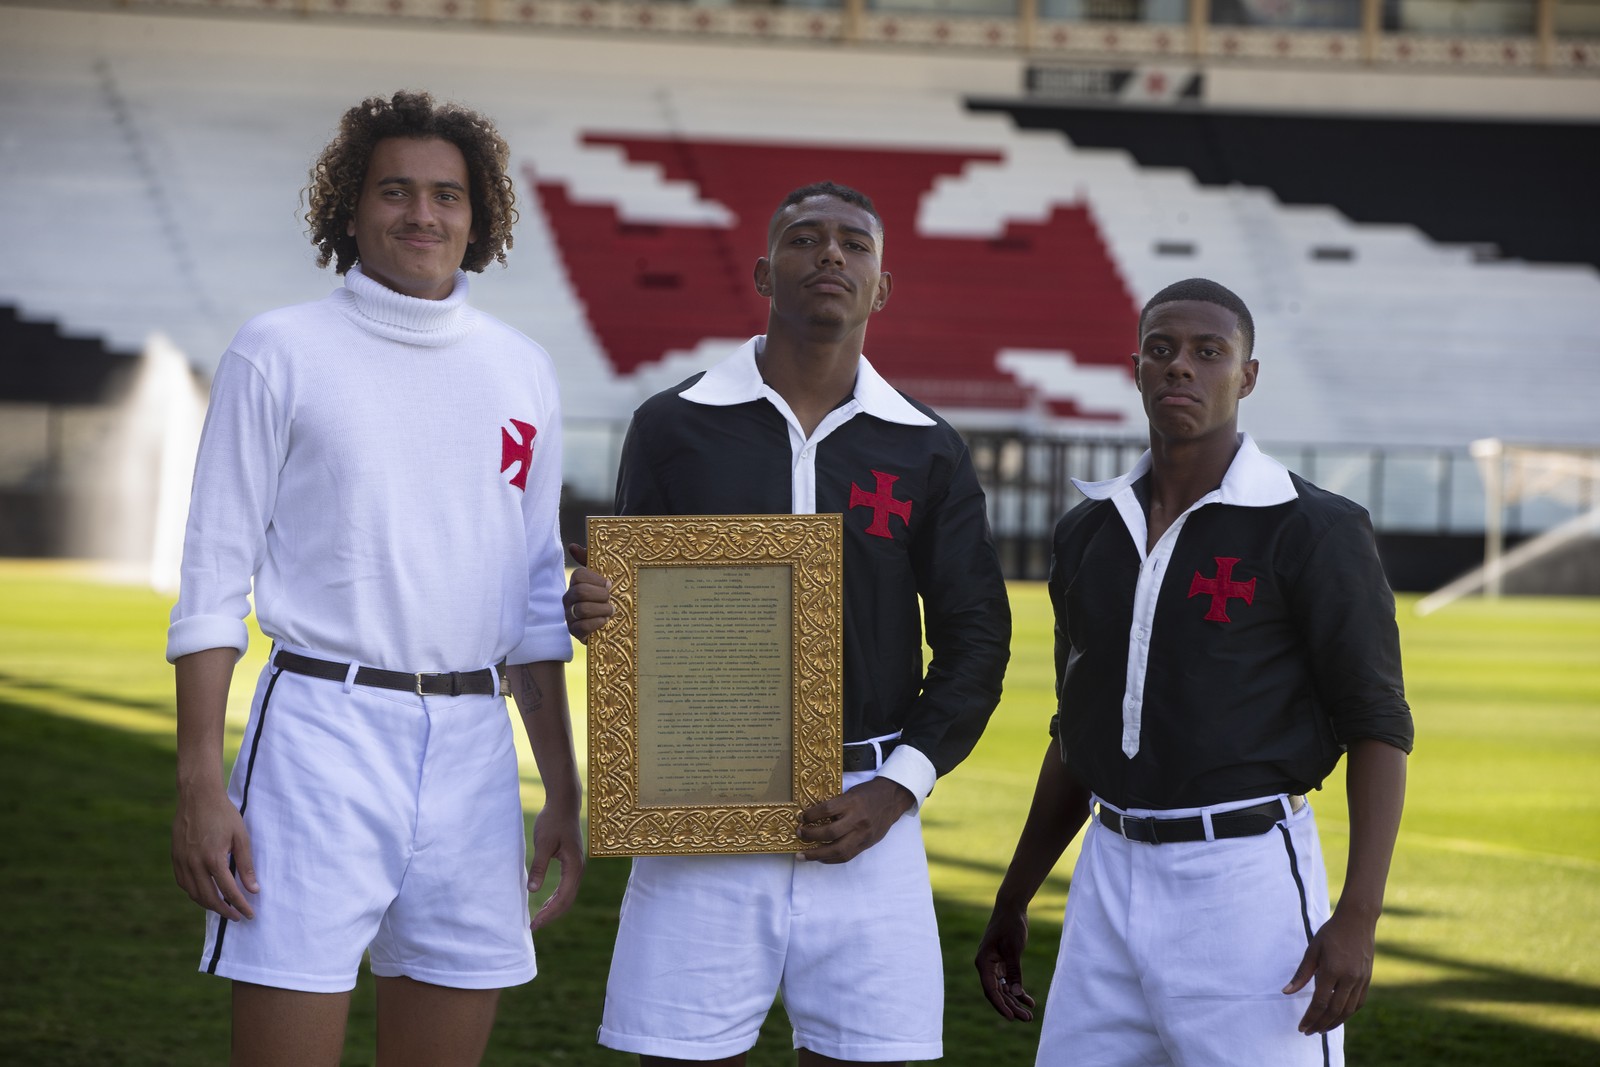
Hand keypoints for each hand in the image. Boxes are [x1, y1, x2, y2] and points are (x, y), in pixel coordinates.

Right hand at [171, 788, 257, 920]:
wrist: (198, 797)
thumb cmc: (223, 814)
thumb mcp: (241, 837)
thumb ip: (246, 865)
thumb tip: (253, 889)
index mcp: (213, 858)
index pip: (228, 891)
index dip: (240, 905)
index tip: (249, 914)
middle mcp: (194, 863)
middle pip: (209, 897)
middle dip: (223, 910)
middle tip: (236, 916)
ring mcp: (182, 861)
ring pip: (193, 893)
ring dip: (208, 904)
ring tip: (222, 907)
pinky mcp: (175, 858)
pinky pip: (183, 883)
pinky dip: (194, 893)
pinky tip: (205, 893)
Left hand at [527, 798, 584, 930]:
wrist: (564, 804)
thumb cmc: (553, 821)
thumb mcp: (543, 843)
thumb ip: (540, 866)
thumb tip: (533, 891)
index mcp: (574, 866)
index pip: (563, 898)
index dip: (549, 913)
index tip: (534, 924)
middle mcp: (579, 869)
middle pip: (568, 900)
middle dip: (552, 915)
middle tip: (534, 926)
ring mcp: (577, 867)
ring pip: (568, 895)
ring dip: (555, 908)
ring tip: (539, 918)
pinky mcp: (572, 863)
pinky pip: (567, 887)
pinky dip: (557, 898)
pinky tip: (546, 902)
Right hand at [563, 543, 613, 642]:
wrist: (611, 623)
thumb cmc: (605, 597)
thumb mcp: (601, 578)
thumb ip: (589, 560)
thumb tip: (573, 546)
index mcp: (576, 583)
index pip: (579, 575)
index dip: (596, 579)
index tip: (609, 584)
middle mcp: (569, 598)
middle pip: (580, 592)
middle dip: (600, 595)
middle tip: (610, 599)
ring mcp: (570, 615)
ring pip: (582, 609)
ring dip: (601, 609)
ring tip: (611, 611)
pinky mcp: (574, 632)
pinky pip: (582, 626)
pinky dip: (597, 623)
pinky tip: (604, 621)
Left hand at [795, 776, 913, 863]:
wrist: (892, 800)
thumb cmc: (868, 794)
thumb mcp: (850, 793)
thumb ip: (836, 805)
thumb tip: (813, 817)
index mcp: (852, 803)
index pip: (827, 810)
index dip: (811, 815)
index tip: (801, 818)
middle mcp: (857, 820)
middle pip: (830, 833)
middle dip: (810, 836)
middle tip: (799, 834)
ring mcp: (863, 835)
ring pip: (838, 850)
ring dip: (817, 855)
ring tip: (803, 855)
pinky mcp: (866, 844)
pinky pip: (846, 856)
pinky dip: (831, 859)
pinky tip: (820, 858)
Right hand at [975, 904, 1036, 1021]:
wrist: (1011, 908)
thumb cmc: (1010, 925)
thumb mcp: (1014, 949)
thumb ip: (1014, 972)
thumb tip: (1015, 994)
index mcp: (983, 962)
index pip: (991, 990)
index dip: (1001, 1005)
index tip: (1012, 1018)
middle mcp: (986, 966)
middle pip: (997, 993)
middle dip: (1012, 1007)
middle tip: (1027, 1019)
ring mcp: (993, 965)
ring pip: (1003, 989)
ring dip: (1015, 1002)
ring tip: (1030, 1015)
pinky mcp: (1002, 963)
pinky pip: (1008, 982)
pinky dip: (1017, 991)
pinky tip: (1029, 1001)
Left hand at [1282, 906, 1377, 1033]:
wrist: (1357, 921)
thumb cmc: (1330, 933)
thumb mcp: (1312, 951)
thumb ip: (1301, 974)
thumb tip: (1286, 992)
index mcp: (1332, 971)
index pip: (1320, 1002)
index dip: (1310, 1017)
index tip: (1302, 1027)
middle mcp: (1349, 978)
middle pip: (1334, 1010)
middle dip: (1320, 1024)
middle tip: (1309, 1032)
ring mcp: (1361, 980)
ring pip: (1348, 1010)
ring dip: (1334, 1022)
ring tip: (1322, 1029)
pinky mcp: (1367, 979)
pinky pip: (1358, 1003)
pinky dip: (1348, 1013)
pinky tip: (1338, 1016)